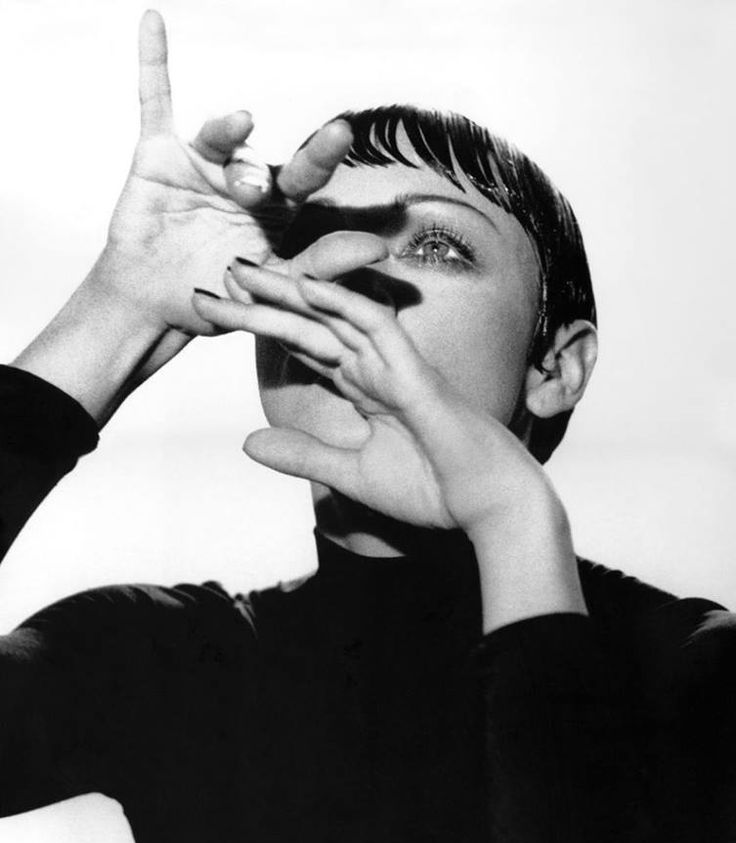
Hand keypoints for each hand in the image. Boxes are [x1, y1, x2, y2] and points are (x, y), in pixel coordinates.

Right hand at [98, 10, 351, 341]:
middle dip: (263, 171)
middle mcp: (242, 180)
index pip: (305, 177)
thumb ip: (320, 267)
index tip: (341, 133)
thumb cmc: (216, 297)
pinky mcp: (158, 155)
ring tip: (236, 128)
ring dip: (225, 137)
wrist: (153, 305)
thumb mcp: (271, 286)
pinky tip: (154, 22)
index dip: (320, 155)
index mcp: (276, 209)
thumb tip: (377, 249)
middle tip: (262, 186)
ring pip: (218, 137)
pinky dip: (154, 63)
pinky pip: (155, 102)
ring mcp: (201, 163)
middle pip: (260, 160)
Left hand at [192, 251, 555, 533]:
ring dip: (289, 292)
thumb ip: (302, 455)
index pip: (305, 347)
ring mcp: (396, 366)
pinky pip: (375, 326)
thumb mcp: (350, 474)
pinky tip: (303, 286)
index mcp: (365, 389)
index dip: (264, 327)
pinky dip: (341, 303)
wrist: (487, 507)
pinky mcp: (414, 373)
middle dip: (264, 302)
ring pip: (334, 316)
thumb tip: (247, 443)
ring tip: (242, 271)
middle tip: (219, 278)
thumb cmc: (433, 490)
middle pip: (311, 325)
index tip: (220, 313)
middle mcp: (377, 369)